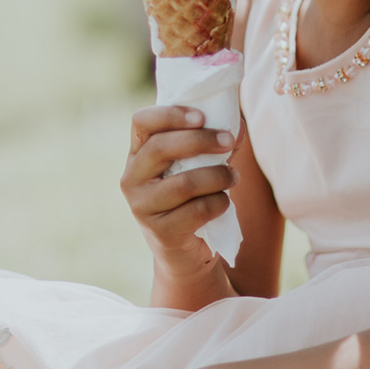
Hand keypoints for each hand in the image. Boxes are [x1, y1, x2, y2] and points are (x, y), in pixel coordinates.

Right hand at [121, 105, 236, 275]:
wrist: (185, 254)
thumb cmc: (192, 200)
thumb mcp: (198, 167)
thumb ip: (214, 144)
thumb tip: (238, 126)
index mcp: (137, 155)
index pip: (141, 122)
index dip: (170, 114)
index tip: (201, 116)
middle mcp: (132, 179)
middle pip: (161, 147)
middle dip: (201, 140)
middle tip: (229, 141)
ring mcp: (142, 207)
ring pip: (184, 182)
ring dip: (217, 176)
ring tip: (234, 177)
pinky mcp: (160, 232)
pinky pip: (197, 210)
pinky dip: (219, 203)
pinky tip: (224, 203)